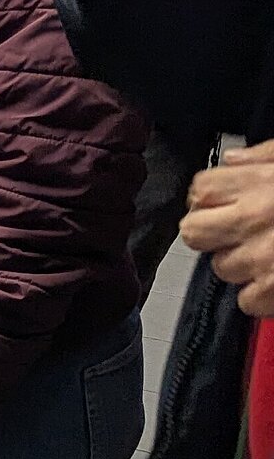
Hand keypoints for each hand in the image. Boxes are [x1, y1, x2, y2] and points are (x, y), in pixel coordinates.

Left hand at [183, 140, 273, 315]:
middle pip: (193, 231)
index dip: (210, 199)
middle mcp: (252, 218)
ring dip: (242, 266)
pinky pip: (247, 302)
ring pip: (221, 269)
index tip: (225, 204)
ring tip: (272, 255)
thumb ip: (263, 157)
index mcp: (258, 182)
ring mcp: (261, 257)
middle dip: (211, 234)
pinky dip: (262, 297)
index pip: (200, 191)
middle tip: (239, 234)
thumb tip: (232, 158)